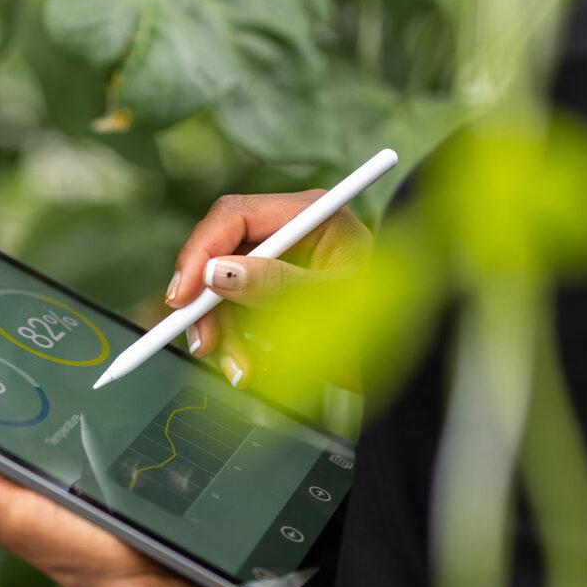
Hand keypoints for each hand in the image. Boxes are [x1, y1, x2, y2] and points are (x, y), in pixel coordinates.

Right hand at [164, 191, 372, 390]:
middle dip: (207, 305)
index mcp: (310, 214)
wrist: (403, 360)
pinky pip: (233, 316)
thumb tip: (219, 274)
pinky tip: (254, 368)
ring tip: (245, 372)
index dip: (200, 252)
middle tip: (204, 346)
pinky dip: (236, 345)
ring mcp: (277, 264)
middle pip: (218, 255)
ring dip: (224, 336)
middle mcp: (288, 232)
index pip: (234, 216)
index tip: (183, 297)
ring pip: (220, 293)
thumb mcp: (331, 303)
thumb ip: (277, 285)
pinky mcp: (269, 294)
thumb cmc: (382, 323)